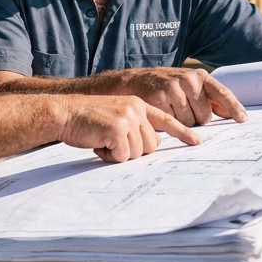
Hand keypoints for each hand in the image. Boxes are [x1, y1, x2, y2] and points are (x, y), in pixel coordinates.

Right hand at [57, 95, 201, 162]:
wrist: (65, 114)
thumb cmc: (87, 120)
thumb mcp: (116, 116)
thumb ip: (135, 126)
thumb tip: (152, 144)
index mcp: (138, 104)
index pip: (166, 120)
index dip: (182, 133)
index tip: (197, 142)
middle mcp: (136, 109)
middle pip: (152, 145)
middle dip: (133, 150)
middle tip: (111, 142)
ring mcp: (128, 118)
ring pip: (139, 153)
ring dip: (121, 154)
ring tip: (103, 142)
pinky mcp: (118, 130)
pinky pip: (124, 156)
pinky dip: (111, 157)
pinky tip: (98, 144)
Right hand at [112, 67, 247, 125]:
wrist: (134, 80)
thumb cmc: (166, 86)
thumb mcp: (189, 86)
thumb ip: (209, 98)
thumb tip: (232, 114)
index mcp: (198, 76)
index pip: (221, 93)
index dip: (234, 107)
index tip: (243, 120)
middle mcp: (188, 80)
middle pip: (205, 116)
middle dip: (196, 119)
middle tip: (182, 109)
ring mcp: (173, 89)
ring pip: (189, 122)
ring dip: (181, 122)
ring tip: (170, 109)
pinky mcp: (159, 99)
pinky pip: (173, 123)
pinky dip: (169, 123)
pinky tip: (162, 112)